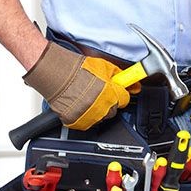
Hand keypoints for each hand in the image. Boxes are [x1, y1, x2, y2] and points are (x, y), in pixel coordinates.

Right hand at [23, 42, 140, 130]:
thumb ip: (121, 77)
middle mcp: (102, 108)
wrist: (57, 74)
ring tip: (87, 97)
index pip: (124, 100)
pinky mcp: (76, 122)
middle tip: (99, 93)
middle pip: (113, 110)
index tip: (115, 92)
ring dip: (97, 110)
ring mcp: (89, 117)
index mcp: (111, 95)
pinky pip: (85, 123)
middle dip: (109, 102)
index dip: (119, 94)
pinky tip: (79, 104)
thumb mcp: (105, 67)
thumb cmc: (78, 70)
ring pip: (100, 118)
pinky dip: (83, 116)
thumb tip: (133, 84)